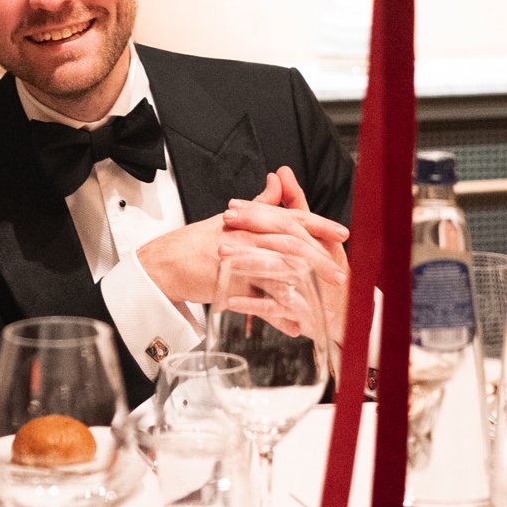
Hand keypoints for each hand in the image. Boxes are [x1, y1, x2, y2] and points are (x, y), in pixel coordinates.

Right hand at [136, 170, 348, 319]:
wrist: (164, 262)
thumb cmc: (196, 242)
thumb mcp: (230, 219)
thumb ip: (260, 203)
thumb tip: (278, 180)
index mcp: (250, 219)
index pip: (291, 216)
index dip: (319, 224)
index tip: (342, 233)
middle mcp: (246, 234)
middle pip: (290, 242)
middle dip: (319, 258)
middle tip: (340, 275)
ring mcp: (236, 258)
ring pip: (278, 269)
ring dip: (303, 287)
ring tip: (324, 303)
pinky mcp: (227, 283)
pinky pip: (257, 300)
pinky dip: (277, 314)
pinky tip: (294, 325)